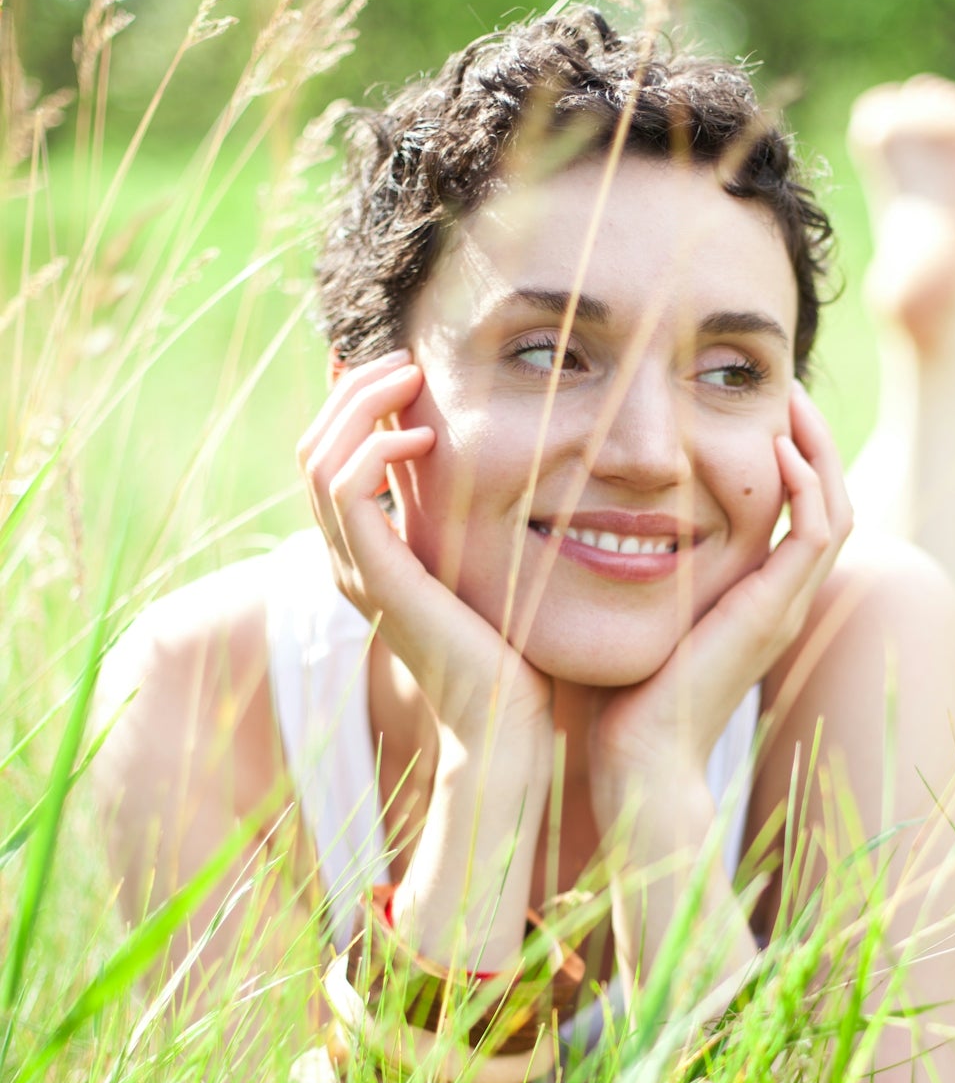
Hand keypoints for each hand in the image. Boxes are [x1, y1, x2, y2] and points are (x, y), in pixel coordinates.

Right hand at [296, 350, 552, 759]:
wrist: (506, 724)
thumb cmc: (513, 653)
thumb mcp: (487, 567)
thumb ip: (474, 521)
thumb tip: (506, 471)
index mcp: (369, 553)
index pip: (330, 456)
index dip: (353, 402)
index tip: (402, 364)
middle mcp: (349, 558)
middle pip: (313, 445)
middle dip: (354, 389)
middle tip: (406, 357)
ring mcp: (355, 569)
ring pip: (318, 457)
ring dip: (361, 404)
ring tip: (411, 377)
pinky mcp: (376, 577)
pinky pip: (344, 489)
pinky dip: (374, 447)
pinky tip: (423, 439)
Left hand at [589, 383, 852, 806]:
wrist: (636, 760)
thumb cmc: (619, 696)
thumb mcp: (633, 611)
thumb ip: (632, 566)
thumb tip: (591, 516)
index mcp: (756, 600)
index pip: (798, 511)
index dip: (788, 455)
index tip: (755, 406)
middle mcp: (781, 601)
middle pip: (830, 499)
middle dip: (811, 437)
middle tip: (784, 385)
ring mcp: (784, 608)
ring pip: (834, 507)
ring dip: (817, 447)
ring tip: (790, 398)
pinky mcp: (774, 612)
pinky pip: (815, 533)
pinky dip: (806, 486)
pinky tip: (777, 449)